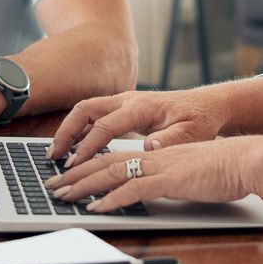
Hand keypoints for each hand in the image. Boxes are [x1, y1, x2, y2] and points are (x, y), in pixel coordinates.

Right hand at [46, 88, 228, 166]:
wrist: (208, 106)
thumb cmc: (201, 120)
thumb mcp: (192, 133)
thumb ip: (170, 141)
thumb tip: (148, 146)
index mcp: (141, 107)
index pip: (105, 126)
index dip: (88, 146)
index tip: (75, 164)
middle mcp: (128, 99)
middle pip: (85, 110)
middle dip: (66, 131)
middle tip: (53, 156)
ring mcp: (125, 101)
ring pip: (87, 110)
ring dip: (69, 129)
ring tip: (57, 153)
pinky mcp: (125, 108)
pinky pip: (95, 115)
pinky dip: (80, 129)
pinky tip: (74, 148)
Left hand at [47, 137, 262, 213]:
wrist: (247, 161)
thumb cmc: (225, 170)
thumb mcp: (189, 174)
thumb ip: (169, 180)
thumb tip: (154, 191)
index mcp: (157, 154)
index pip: (115, 158)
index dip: (89, 167)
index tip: (70, 177)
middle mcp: (153, 156)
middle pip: (105, 163)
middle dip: (76, 176)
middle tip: (54, 187)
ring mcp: (160, 167)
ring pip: (111, 173)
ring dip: (84, 186)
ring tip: (64, 196)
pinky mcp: (169, 180)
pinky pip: (133, 189)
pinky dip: (111, 199)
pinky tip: (96, 209)